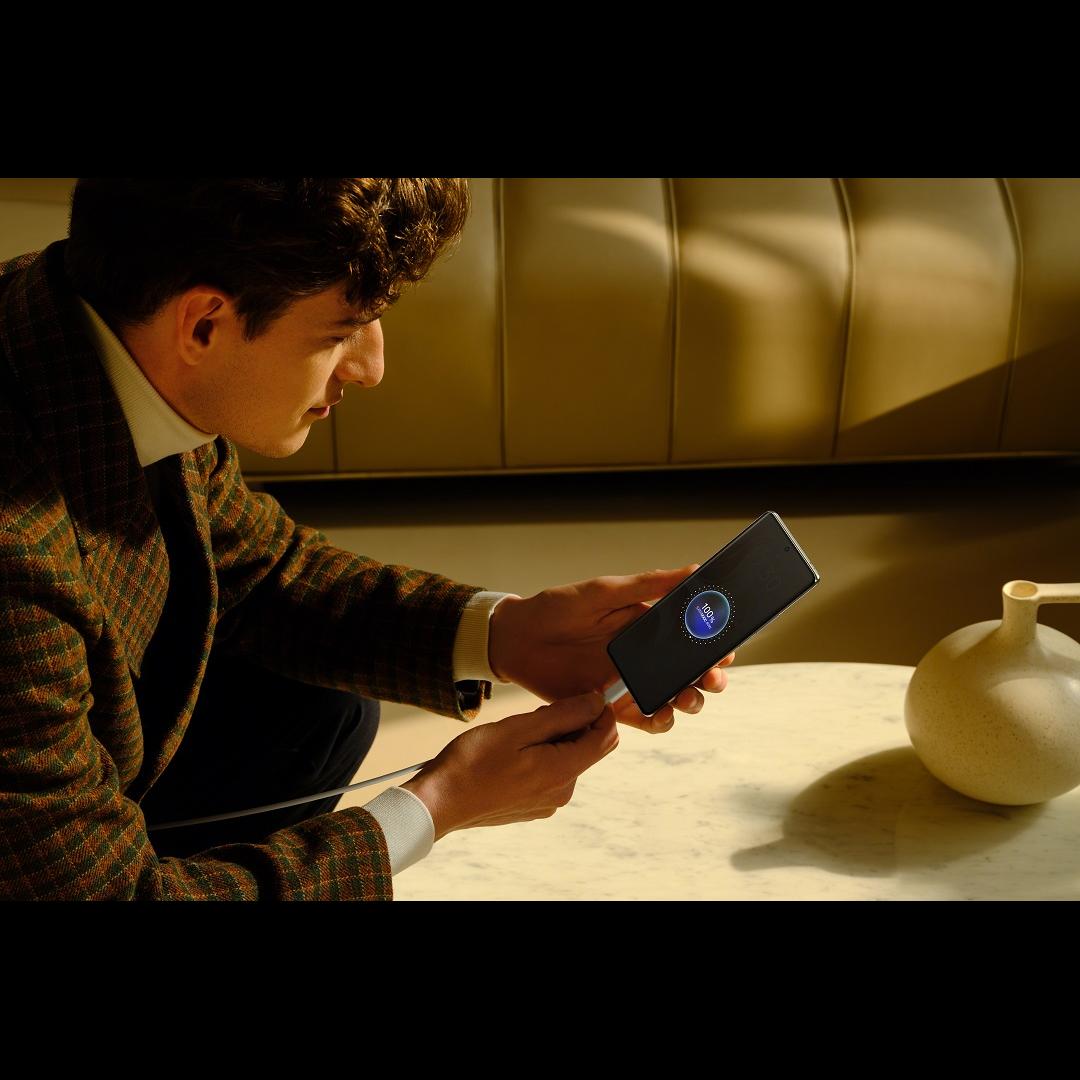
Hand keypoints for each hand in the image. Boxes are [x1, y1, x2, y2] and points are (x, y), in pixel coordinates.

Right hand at [401, 690, 617, 840]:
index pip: (606, 737)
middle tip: (537, 712)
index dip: (601, 711)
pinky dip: (542, 755)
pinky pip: (551, 773)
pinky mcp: (534, 805)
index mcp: (562, 772)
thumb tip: (596, 703)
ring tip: (517, 733)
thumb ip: (562, 715)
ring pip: (567, 758)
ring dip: (553, 738)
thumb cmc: (471, 763)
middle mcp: (562, 791)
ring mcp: (548, 802)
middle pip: (588, 748)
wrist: (438, 803)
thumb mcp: (517, 728)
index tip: (584, 693)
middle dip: (573, 724)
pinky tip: (512, 752)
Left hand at [488, 564, 734, 733]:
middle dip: (709, 678)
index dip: (715, 646)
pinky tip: (659, 714)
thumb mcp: (605, 591)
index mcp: (649, 627)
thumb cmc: (559, 607)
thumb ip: (648, 585)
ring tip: (685, 697)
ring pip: (674, 699)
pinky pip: (645, 720)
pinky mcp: (612, 706)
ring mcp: (631, 683)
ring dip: (688, 702)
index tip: (726, 649)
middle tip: (711, 678)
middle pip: (691, 673)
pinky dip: (658, 721)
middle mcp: (645, 657)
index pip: (693, 638)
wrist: (518, 638)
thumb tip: (693, 569)